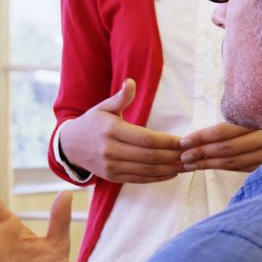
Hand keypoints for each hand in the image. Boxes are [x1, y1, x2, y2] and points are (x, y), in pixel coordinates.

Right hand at [58, 79, 184, 183]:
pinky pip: (139, 179)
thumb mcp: (103, 107)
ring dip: (169, 168)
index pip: (145, 139)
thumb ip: (120, 98)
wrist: (70, 146)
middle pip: (149, 156)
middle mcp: (110, 150)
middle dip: (172, 156)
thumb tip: (131, 82)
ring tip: (186, 164)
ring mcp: (111, 166)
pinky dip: (157, 177)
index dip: (167, 141)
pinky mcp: (113, 177)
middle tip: (190, 154)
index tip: (183, 141)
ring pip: (146, 170)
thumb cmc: (92, 123)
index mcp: (111, 130)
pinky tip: (171, 172)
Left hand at [179, 124, 261, 171]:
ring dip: (211, 164)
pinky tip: (212, 166)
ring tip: (190, 164)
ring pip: (236, 161)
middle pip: (228, 148)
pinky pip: (247, 166)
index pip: (225, 130)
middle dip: (202, 153)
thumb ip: (244, 108)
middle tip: (183, 157)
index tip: (184, 141)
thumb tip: (218, 117)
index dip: (203, 137)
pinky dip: (228, 167)